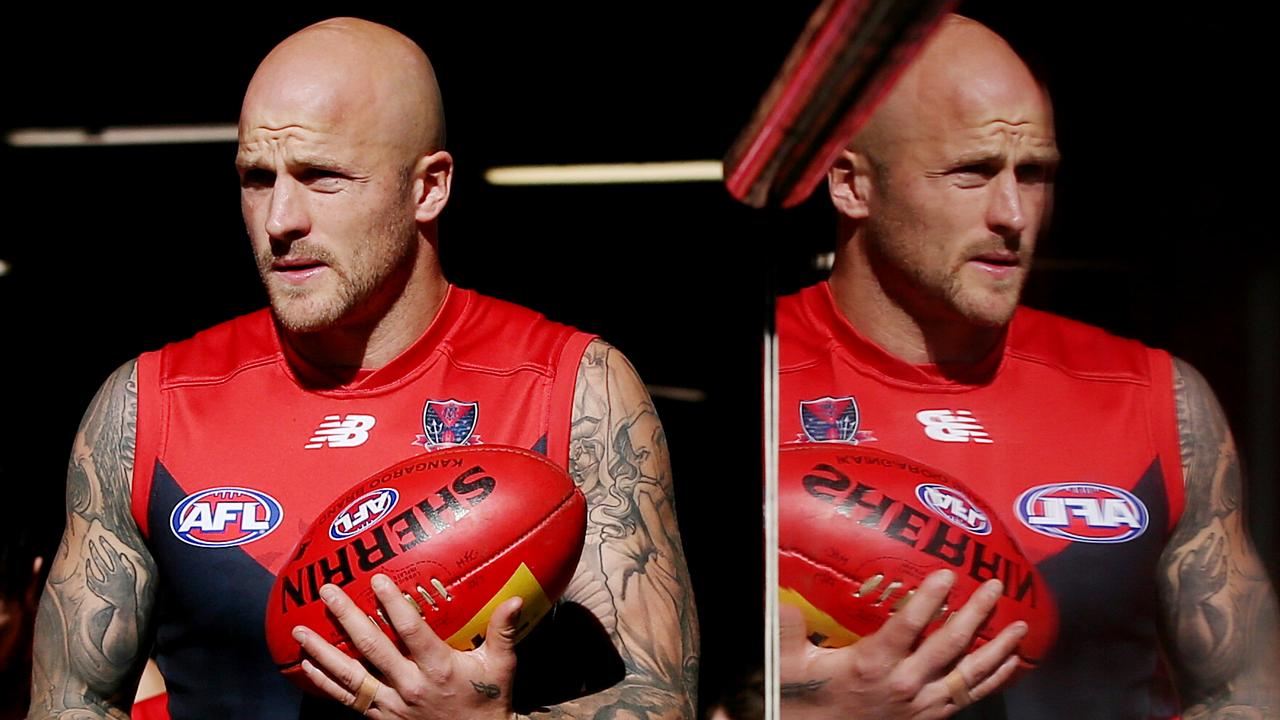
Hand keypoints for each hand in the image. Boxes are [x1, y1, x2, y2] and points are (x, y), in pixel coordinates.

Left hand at [84, 535, 136, 610]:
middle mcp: (113, 577)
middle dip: (95, 550)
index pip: (112, 554)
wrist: (125, 604)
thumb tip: (121, 554)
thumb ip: (128, 563)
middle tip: (91, 542)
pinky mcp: (99, 591)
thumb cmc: (129, 586)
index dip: (106, 545)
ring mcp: (105, 584)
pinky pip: (91, 580)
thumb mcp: (133, 574)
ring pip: (94, 570)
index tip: (101, 538)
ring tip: (89, 554)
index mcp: (122, 571)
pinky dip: (89, 572)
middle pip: (101, 561)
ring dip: (91, 560)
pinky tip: (88, 566)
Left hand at [293, 573, 521, 718]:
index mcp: (437, 668)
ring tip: (300, 631)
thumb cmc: (488, 702)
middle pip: (371, 648)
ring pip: (349, 676)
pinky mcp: (381, 718)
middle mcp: (409, 685)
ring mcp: (391, 704)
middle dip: (346, 618)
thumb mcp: (501, 666)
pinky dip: (325, 683)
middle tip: (327, 592)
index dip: (393, 605)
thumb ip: (502, 631)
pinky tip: (308, 667)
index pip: (410, 631)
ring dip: (322, 652)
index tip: (377, 581)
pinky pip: (346, 700)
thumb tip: (514, 600)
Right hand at [779, 570, 1027, 719]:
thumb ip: (787, 627)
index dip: (930, 599)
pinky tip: (1009, 663)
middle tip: (995, 585)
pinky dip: (994, 679)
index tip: (948, 574)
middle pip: (950, 645)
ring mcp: (921, 704)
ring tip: (1018, 625)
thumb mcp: (789, 662)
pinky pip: (970, 697)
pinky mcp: (930, 717)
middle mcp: (904, 684)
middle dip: (976, 613)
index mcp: (872, 664)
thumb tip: (784, 598)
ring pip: (969, 675)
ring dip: (997, 648)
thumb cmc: (806, 697)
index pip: (908, 626)